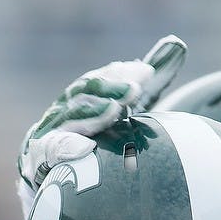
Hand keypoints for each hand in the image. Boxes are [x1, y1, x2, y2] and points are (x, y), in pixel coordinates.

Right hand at [18, 34, 186, 189]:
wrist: (60, 175)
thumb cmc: (99, 136)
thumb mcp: (128, 106)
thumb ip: (150, 82)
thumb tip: (178, 44)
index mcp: (84, 96)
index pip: (101, 80)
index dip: (121, 76)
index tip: (147, 73)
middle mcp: (65, 108)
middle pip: (85, 93)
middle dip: (109, 88)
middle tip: (136, 89)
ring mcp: (52, 129)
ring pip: (71, 117)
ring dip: (94, 113)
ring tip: (114, 110)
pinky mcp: (42, 154)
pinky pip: (51, 150)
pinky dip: (65, 147)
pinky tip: (85, 148)